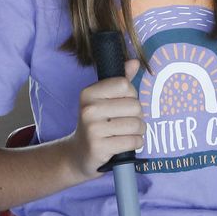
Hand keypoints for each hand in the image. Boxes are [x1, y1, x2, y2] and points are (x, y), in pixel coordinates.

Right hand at [63, 59, 143, 179]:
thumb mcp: (104, 99)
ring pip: (136, 124)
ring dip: (138, 131)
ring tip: (125, 132)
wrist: (78, 154)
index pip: (125, 85)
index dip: (131, 95)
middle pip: (135, 106)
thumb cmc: (97, 122)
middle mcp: (89, 109)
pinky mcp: (99, 147)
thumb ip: (120, 80)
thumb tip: (135, 62)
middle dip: (137, 115)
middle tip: (124, 121)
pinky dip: (135, 143)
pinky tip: (125, 143)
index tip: (121, 103)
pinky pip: (133, 141)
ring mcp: (93, 129)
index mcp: (89, 93)